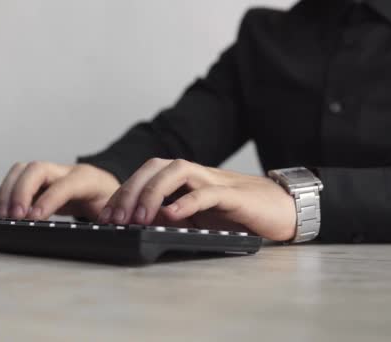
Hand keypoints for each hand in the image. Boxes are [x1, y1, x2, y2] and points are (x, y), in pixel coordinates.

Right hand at [0, 162, 119, 220]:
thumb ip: (108, 219)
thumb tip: (102, 233)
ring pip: (21, 172)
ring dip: (6, 192)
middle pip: (37, 168)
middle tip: (15, 216)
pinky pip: (12, 185)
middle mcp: (65, 171)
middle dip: (22, 191)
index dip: (48, 199)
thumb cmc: (111, 203)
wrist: (108, 190)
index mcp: (88, 178)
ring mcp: (49, 175)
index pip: (65, 184)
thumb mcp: (116, 211)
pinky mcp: (36, 184)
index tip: (34, 217)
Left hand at [98, 158, 296, 240]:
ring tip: (139, 217)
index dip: (124, 191)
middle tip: (115, 219)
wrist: (284, 209)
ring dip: (153, 192)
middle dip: (131, 190)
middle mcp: (198, 175)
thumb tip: (142, 225)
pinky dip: (188, 202)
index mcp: (187, 179)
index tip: (106, 216)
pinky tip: (171, 216)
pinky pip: (208, 193)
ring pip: (178, 171)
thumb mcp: (200, 217)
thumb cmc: (240, 214)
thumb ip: (174, 216)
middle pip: (157, 166)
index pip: (147, 174)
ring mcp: (216, 182)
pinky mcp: (235, 196)